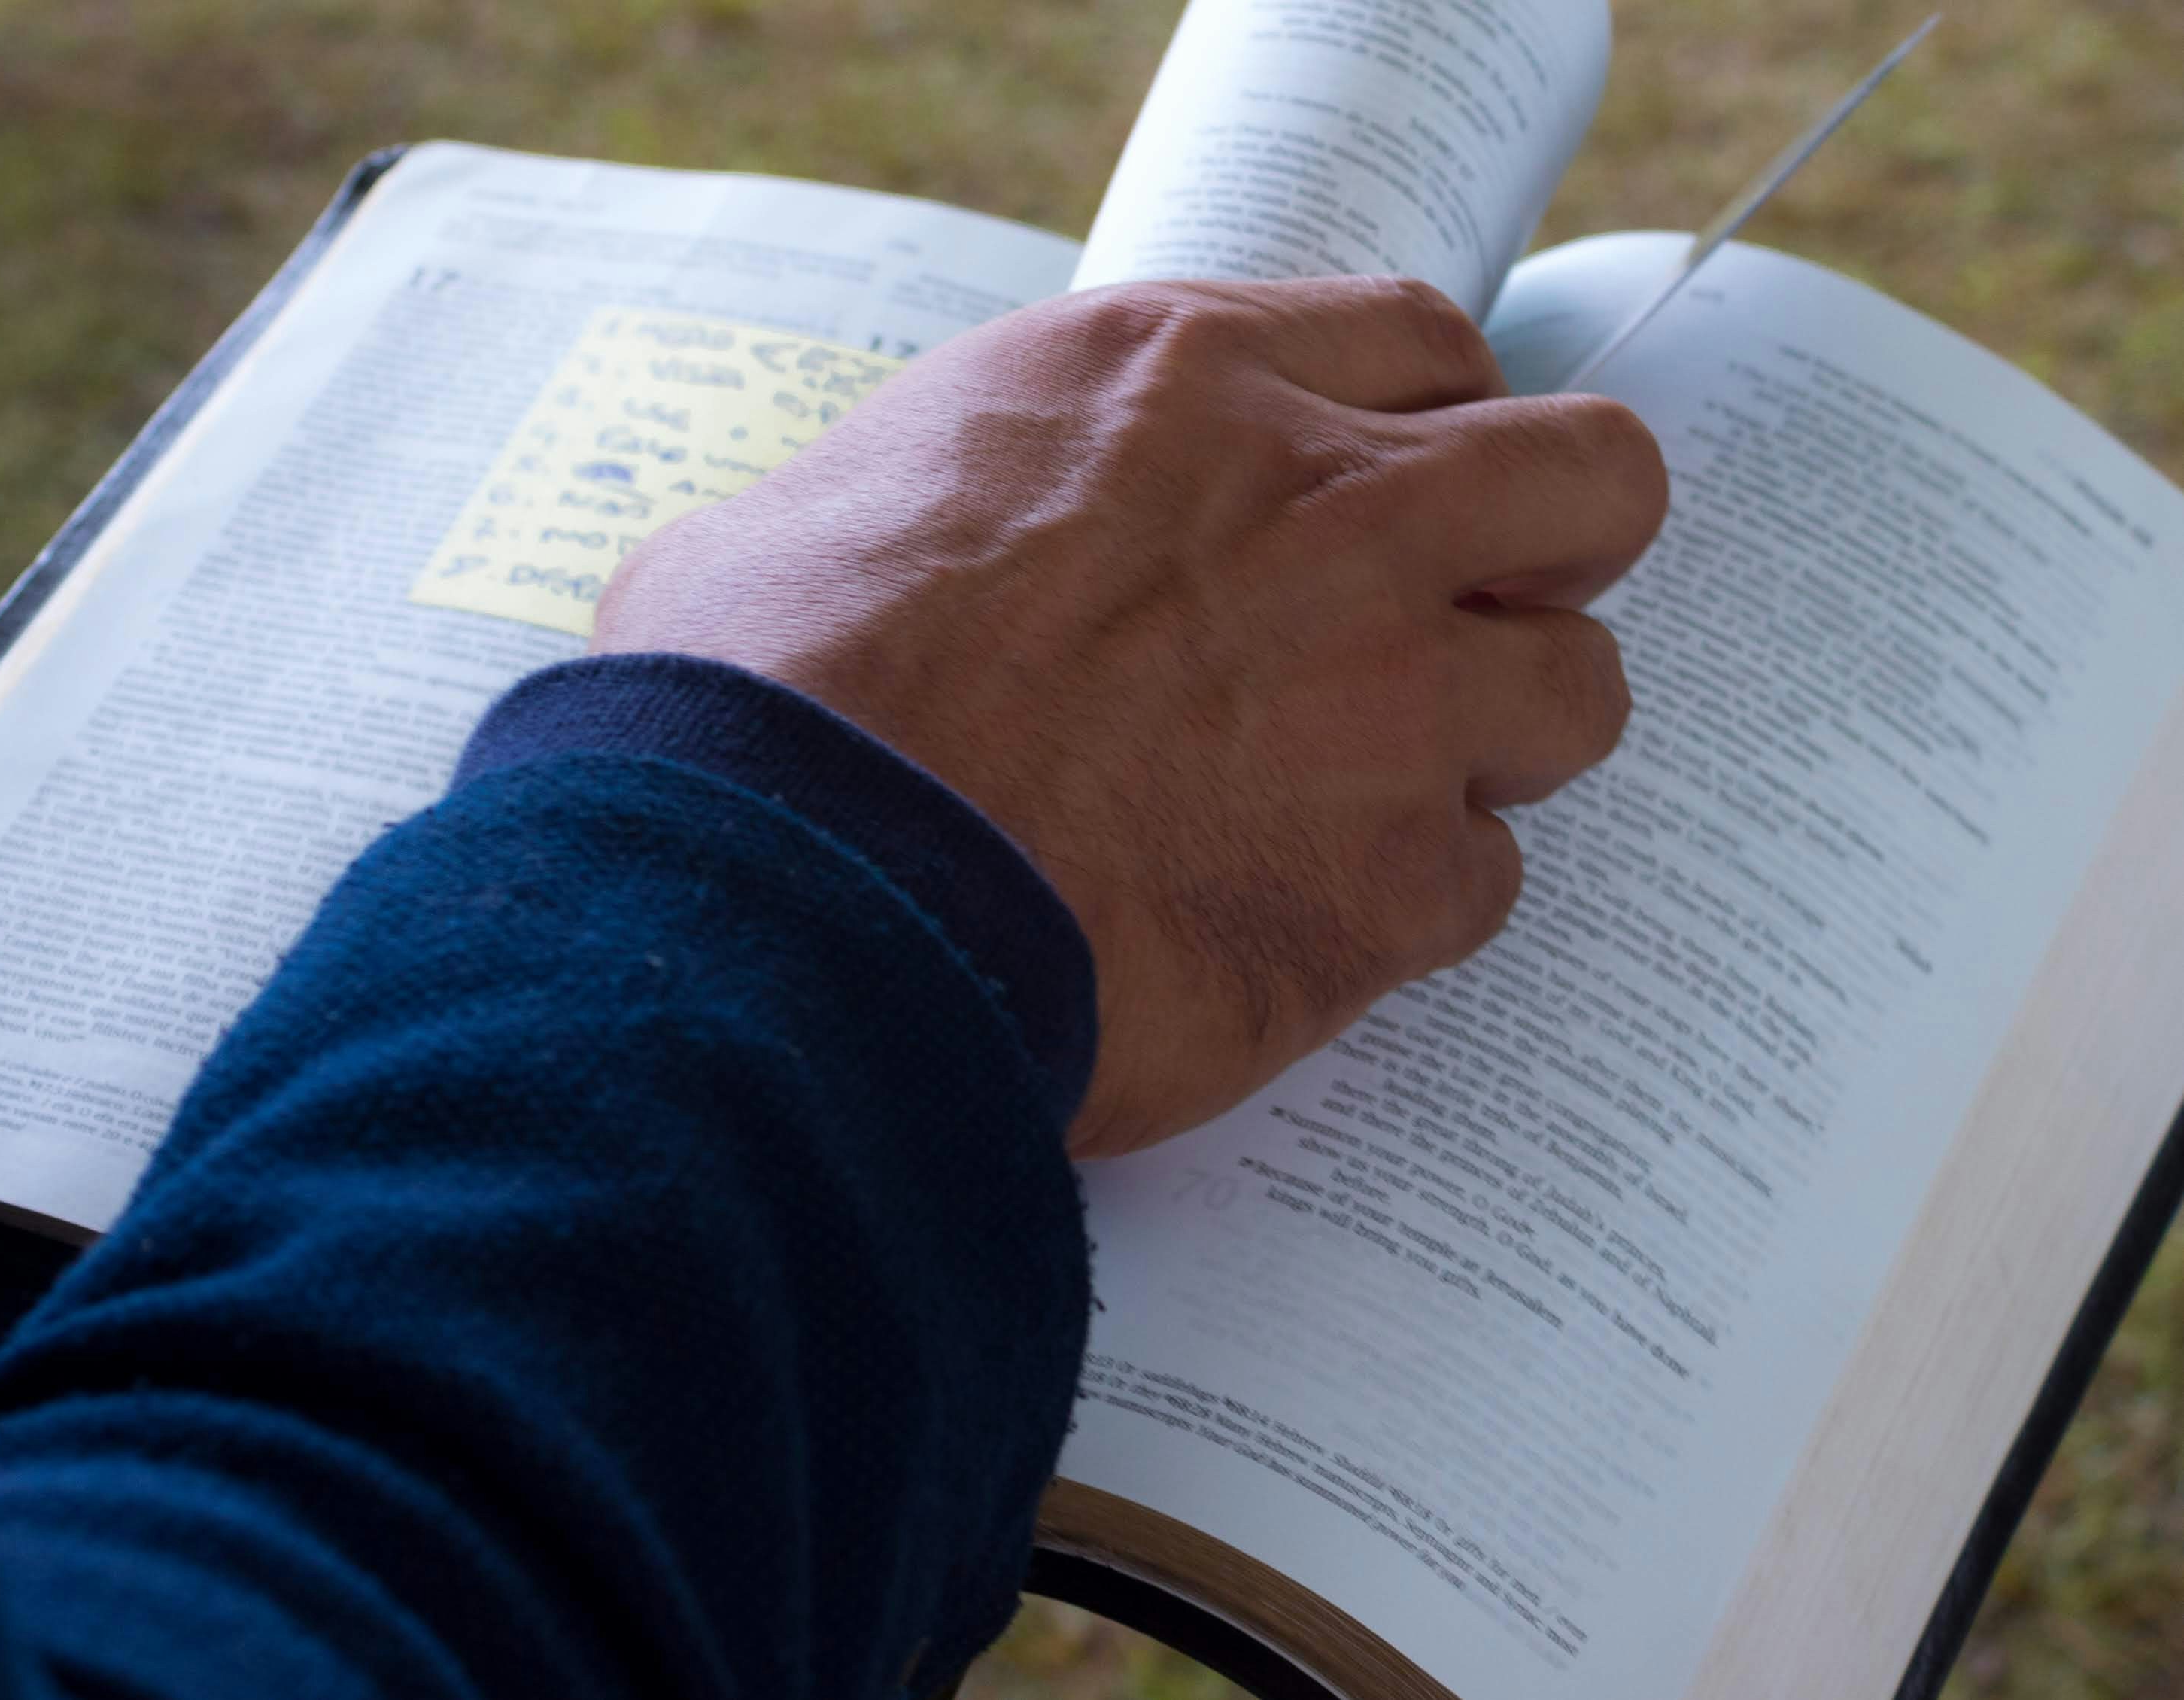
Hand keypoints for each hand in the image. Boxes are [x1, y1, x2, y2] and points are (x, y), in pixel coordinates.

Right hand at [591, 278, 1667, 1158]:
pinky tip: (1284, 927)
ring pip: (1578, 694)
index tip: (1383, 491)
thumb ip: (943, 495)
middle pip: (1590, 480)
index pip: (1424, 343)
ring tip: (1360, 800)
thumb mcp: (816, 507)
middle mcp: (1323, 513)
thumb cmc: (760, 699)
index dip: (1425, 426)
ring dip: (1494, 746)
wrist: (790, 895)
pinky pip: (1480, 886)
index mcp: (1179, 382)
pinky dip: (1403, 912)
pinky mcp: (1386, 888)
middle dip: (1548, 552)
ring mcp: (1382, 701)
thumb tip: (892, 554)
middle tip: (1452, 624)